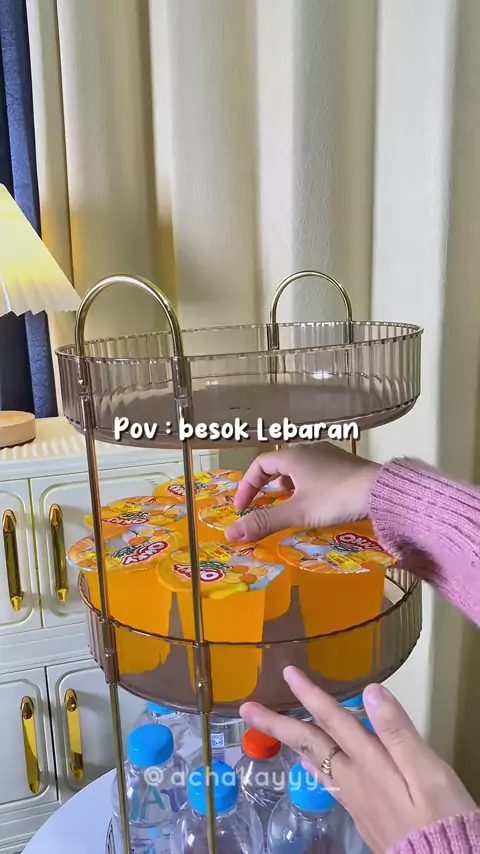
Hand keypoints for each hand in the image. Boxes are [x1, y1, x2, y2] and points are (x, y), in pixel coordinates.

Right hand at [225, 442, 379, 541]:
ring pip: (299, 468)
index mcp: (294, 455)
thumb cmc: (336, 498)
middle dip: (265, 485)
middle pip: (279, 464)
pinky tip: (314, 503)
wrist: (382, 492)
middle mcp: (310, 450)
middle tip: (261, 505)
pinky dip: (305, 486)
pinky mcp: (345, 466)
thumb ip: (264, 522)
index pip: (260, 464)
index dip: (247, 485)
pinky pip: (316, 472)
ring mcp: (330, 456)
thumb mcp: (297, 512)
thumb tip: (230, 533)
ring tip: (286, 505)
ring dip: (286, 486)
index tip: (242, 507)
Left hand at [240, 668, 475, 853]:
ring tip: (271, 728)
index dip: (309, 694)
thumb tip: (369, 691)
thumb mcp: (428, 772)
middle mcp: (354, 779)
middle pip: (309, 744)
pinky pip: (326, 780)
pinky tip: (311, 762)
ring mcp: (354, 798)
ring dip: (290, 741)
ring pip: (313, 762)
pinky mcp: (361, 813)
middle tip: (247, 708)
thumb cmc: (442, 818)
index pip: (333, 720)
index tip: (287, 673)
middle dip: (278, 722)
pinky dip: (312, 763)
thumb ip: (397, 732)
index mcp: (370, 764)